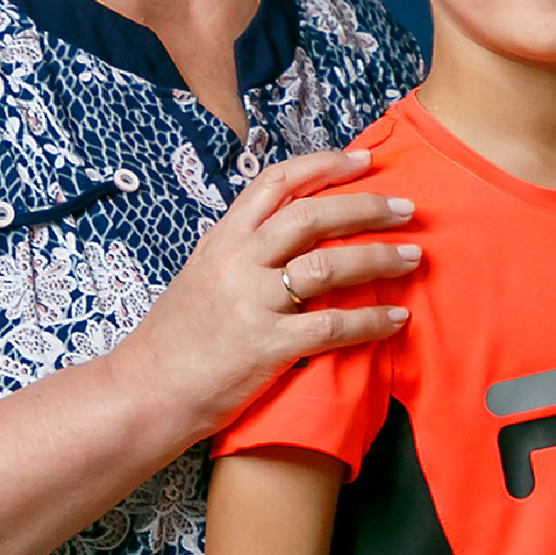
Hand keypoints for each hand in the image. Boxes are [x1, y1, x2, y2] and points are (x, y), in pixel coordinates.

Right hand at [114, 149, 420, 438]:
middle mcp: (237, 263)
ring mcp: (252, 303)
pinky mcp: (266, 347)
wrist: (142, 394)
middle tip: (407, 209)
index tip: (364, 160)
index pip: (276, 183)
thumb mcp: (200, 276)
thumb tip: (288, 233)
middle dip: (366, 207)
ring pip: (328, 265)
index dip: (324, 165)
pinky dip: (371, 321)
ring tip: (413, 257)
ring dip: (378, 258)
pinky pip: (331, 327)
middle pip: (312, 215)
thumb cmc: (174, 340)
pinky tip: (397, 320)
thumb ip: (241, 251)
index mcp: (222, 240)